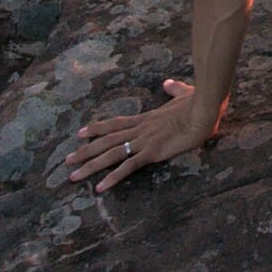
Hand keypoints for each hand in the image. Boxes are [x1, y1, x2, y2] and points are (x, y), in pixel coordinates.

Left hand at [64, 77, 217, 192]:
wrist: (204, 109)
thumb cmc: (197, 102)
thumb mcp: (183, 94)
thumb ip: (173, 89)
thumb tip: (167, 83)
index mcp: (145, 119)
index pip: (114, 123)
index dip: (96, 129)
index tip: (80, 134)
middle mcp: (139, 129)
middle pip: (105, 140)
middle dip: (85, 151)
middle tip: (67, 160)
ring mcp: (143, 141)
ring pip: (110, 154)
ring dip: (90, 165)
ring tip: (73, 176)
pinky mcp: (151, 152)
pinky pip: (127, 166)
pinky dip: (112, 177)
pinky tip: (100, 188)